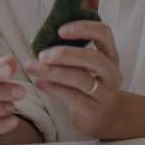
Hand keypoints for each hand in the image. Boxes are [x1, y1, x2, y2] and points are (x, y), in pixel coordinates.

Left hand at [22, 20, 124, 138]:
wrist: (101, 116)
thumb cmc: (88, 82)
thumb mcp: (86, 65)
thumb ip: (71, 51)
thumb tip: (42, 38)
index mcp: (110, 55)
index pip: (104, 34)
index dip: (84, 28)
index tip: (60, 30)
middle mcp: (112, 73)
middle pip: (93, 58)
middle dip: (65, 54)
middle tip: (42, 55)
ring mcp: (105, 93)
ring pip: (80, 79)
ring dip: (53, 72)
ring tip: (32, 67)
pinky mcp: (93, 110)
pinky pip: (72, 96)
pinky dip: (53, 88)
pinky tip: (39, 82)